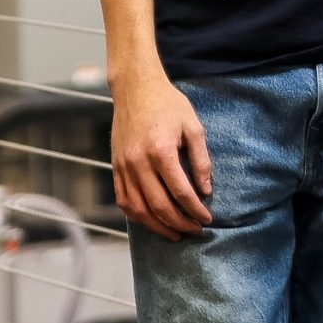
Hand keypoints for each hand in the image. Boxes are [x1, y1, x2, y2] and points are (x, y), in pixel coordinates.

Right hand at [109, 72, 213, 239]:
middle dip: (180, 223)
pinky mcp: (115, 167)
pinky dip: (138, 217)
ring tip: (176, 234)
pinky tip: (153, 222)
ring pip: (139, 209)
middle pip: (160, 206)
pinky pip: (124, 200)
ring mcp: (123, 167)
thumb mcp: (193, 126)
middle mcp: (139, 162)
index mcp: (161, 151)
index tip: (207, 219)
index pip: (181, 192)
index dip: (196, 210)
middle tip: (196, 230)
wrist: (136, 88)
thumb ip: (201, 160)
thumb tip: (206, 190)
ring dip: (158, 227)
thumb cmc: (168, 105)